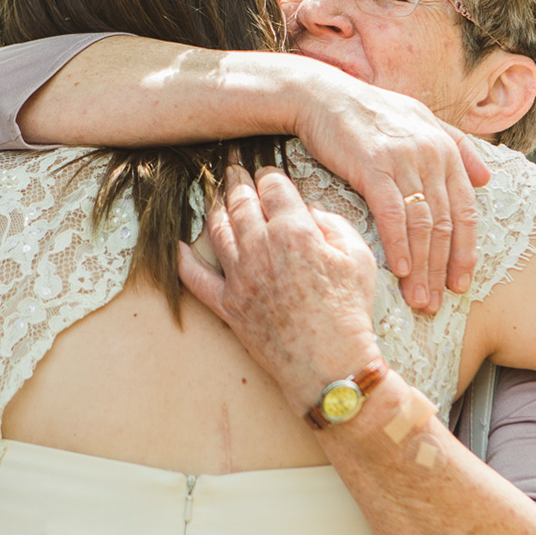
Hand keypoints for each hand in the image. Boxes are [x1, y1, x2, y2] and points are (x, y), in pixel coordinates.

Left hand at [178, 165, 382, 416]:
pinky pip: (195, 279)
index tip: (268, 173)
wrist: (330, 365)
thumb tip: (310, 211)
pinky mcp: (228, 305)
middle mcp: (261, 248)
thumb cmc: (349, 313)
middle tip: (234, 170)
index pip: (274, 188)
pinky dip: (183, 260)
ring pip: (219, 231)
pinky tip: (177, 246)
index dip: (270, 176)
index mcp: (295, 231)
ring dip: (217, 208)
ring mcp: (240, 277)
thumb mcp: (358, 258)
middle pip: (241, 203)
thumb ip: (333, 224)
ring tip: (218, 197)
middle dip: (237, 181)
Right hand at [289, 73, 490, 313]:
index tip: (460, 283)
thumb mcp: (420, 120)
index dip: (465, 252)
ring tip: (418, 299)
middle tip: (437, 303)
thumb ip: (456, 146)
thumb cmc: (369, 112)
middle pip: (446, 225)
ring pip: (423, 226)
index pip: (466, 211)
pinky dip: (399, 246)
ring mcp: (404, 161)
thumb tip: (485, 178)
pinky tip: (400, 271)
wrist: (322, 95)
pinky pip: (393, 215)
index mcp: (446, 149)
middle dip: (443, 269)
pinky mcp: (374, 166)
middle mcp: (432, 155)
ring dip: (422, 268)